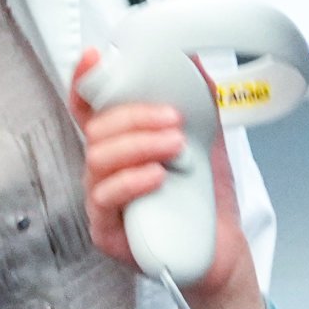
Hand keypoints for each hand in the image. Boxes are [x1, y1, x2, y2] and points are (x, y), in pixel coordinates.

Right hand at [73, 52, 266, 308]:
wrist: (222, 250)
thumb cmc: (204, 200)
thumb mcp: (206, 141)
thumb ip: (197, 103)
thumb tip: (196, 59)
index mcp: (122, 145)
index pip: (90, 108)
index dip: (85, 81)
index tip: (95, 58)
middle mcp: (106, 170)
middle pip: (96, 130)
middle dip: (134, 117)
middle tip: (173, 119)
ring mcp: (102, 200)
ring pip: (98, 160)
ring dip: (138, 145)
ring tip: (175, 146)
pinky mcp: (106, 231)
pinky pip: (105, 199)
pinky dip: (132, 181)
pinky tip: (157, 176)